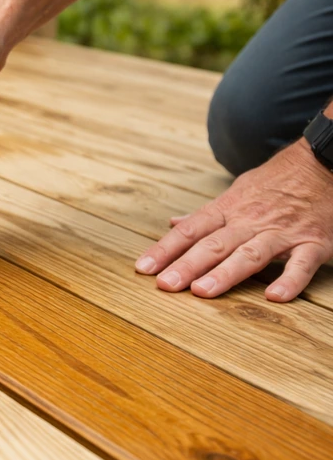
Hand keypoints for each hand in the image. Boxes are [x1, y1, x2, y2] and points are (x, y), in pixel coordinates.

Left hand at [135, 139, 332, 300]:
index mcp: (229, 209)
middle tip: (165, 285)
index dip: (165, 248)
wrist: (322, 162)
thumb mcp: (236, 191)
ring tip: (202, 291)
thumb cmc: (276, 182)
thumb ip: (206, 213)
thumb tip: (174, 223)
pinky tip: (274, 297)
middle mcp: (250, 221)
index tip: (143, 267)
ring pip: (250, 254)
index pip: (190, 230)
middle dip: (187, 265)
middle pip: (213, 244)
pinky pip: (302, 264)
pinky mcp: (314, 242)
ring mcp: (282, 232)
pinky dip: (290, 280)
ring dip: (225, 273)